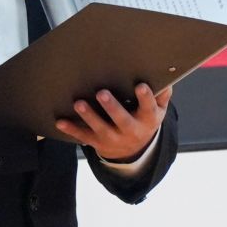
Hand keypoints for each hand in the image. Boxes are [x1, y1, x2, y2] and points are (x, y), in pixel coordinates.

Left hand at [53, 83, 170, 161]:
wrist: (134, 151)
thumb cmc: (145, 120)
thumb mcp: (157, 110)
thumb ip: (162, 94)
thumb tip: (166, 75)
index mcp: (147, 120)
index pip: (148, 109)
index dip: (146, 98)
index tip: (140, 86)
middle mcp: (130, 131)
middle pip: (122, 120)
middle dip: (112, 107)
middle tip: (102, 93)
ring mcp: (113, 138)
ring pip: (100, 129)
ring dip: (89, 116)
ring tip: (79, 103)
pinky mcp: (98, 142)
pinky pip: (83, 136)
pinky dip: (71, 129)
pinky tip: (60, 121)